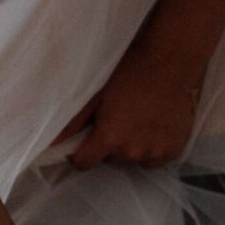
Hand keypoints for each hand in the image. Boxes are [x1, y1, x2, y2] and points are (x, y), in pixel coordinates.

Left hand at [60, 36, 206, 170]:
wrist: (170, 61)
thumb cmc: (129, 72)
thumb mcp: (96, 93)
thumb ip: (72, 122)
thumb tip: (50, 143)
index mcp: (108, 138)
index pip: (84, 163)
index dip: (81, 153)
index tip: (86, 140)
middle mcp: (131, 151)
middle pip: (110, 159)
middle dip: (109, 144)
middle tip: (118, 118)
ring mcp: (155, 152)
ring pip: (133, 159)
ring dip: (131, 146)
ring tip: (138, 120)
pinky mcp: (174, 150)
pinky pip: (155, 159)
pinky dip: (152, 147)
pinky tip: (153, 126)